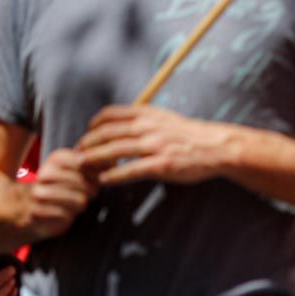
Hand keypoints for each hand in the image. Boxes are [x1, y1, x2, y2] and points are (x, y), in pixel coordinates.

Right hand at [28, 149, 96, 240]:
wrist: (20, 206)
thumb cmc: (55, 188)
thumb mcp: (70, 170)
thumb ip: (92, 165)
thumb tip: (114, 160)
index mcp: (56, 159)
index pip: (88, 165)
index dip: (96, 175)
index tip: (93, 180)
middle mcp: (46, 174)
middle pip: (87, 185)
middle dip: (91, 192)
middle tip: (86, 195)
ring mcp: (40, 194)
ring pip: (80, 201)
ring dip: (81, 206)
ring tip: (73, 204)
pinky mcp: (38, 212)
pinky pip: (68, 217)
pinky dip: (68, 217)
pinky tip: (61, 213)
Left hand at [78, 105, 232, 185]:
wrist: (217, 147)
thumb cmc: (192, 135)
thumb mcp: (166, 118)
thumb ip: (144, 119)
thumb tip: (124, 123)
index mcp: (147, 114)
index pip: (109, 115)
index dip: (92, 126)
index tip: (86, 136)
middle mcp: (148, 127)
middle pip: (106, 133)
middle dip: (87, 144)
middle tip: (77, 155)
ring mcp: (155, 146)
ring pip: (114, 151)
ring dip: (94, 159)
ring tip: (82, 167)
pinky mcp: (162, 165)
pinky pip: (131, 170)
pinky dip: (114, 175)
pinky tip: (104, 180)